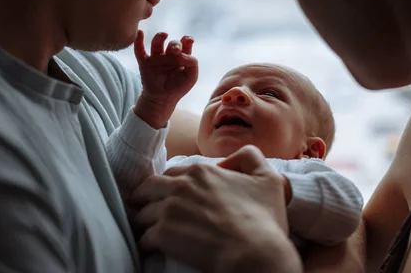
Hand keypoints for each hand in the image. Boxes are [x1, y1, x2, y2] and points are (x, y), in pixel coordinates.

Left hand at [132, 145, 302, 272]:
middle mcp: (182, 185)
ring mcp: (170, 209)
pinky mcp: (163, 234)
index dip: (171, 185)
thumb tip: (229, 161)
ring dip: (145, 221)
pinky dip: (147, 243)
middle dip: (147, 198)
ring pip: (142, 213)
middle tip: (151, 210)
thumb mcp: (268, 179)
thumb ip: (251, 157)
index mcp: (202, 171)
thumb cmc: (264, 220)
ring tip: (151, 230)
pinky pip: (144, 238)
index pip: (173, 173)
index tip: (172, 196)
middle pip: (149, 187)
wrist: (255, 254)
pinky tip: (154, 248)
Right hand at [133, 31, 197, 127]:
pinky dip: (138, 40)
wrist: (162, 99)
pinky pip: (139, 49)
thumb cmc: (178, 87)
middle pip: (172, 43)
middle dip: (175, 44)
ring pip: (157, 43)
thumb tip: (183, 53)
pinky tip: (140, 33)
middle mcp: (169, 55)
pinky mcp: (144, 62)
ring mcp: (156, 58)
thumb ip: (192, 62)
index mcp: (182, 56)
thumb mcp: (191, 76)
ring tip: (164, 35)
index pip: (185, 43)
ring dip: (160, 37)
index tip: (188, 41)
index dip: (187, 40)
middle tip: (175, 50)